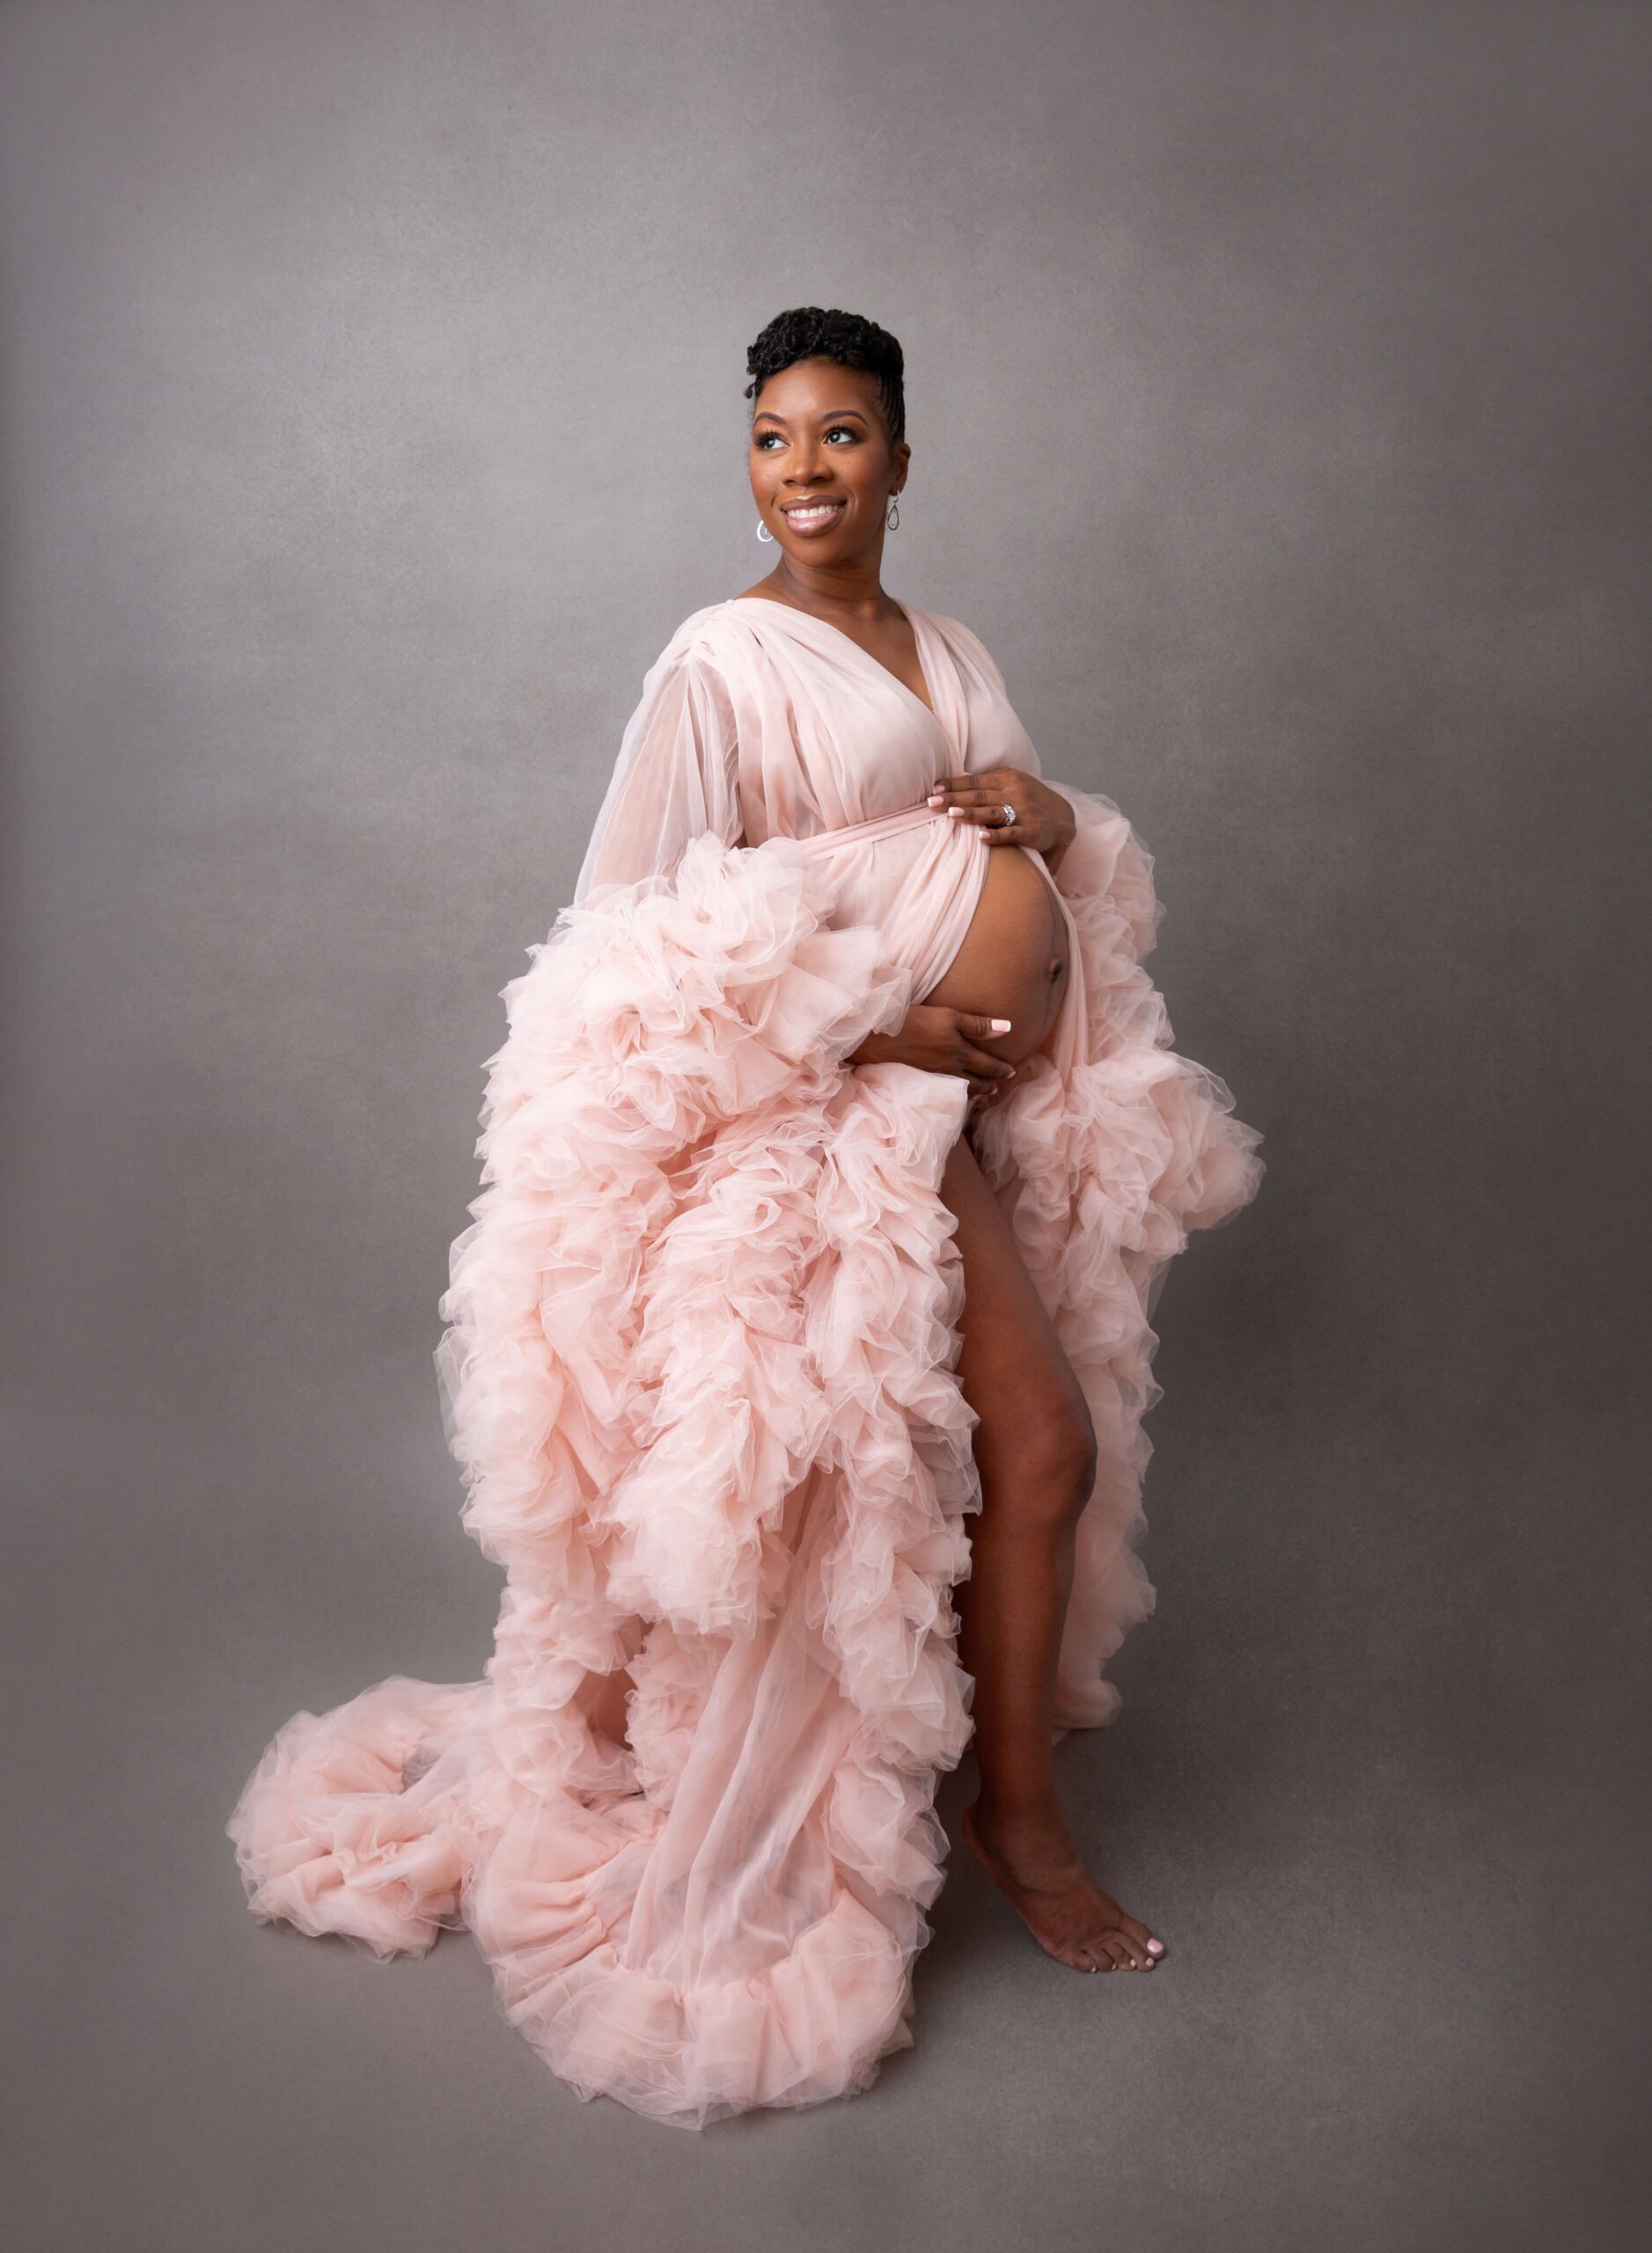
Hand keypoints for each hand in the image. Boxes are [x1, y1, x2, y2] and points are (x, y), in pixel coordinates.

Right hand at [848, 1005, 1019, 1100]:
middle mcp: (948, 1069)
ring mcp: (933, 1077)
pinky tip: (953, 1095)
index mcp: (958, 1052)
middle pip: (976, 1082)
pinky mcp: (918, 1080)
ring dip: (974, 1093)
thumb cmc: (914, 1020)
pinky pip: (945, 1093)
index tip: (1012, 1072)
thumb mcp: (949, 1016)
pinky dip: (956, 1096)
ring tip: (982, 1094)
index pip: (988, 1065)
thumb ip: (978, 1025)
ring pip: (961, 1090)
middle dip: (990, 1085)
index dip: (1002, 1069)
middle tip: (999, 1088)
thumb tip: (1008, 1029)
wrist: (876, 1036)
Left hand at [926, 769, 1076, 865]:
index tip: (934, 789)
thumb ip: (988, 784)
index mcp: (1007, 778)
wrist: (1065, 817)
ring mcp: (1023, 812)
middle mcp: (1014, 792)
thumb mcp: (1012, 783)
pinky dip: (996, 835)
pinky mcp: (1031, 832)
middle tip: (932, 803)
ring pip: (993, 812)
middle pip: (979, 795)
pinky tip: (981, 838)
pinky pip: (1011, 834)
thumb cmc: (1030, 799)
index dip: (954, 784)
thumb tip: (954, 786)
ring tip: (951, 815)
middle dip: (954, 799)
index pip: (975, 780)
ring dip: (971, 814)